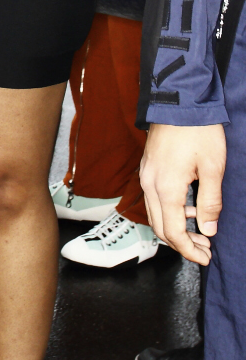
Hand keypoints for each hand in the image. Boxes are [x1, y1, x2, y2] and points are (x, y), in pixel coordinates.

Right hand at [140, 121, 225, 263]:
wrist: (179, 101)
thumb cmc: (198, 131)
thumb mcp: (213, 168)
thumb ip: (210, 202)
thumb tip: (208, 229)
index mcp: (166, 188)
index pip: (172, 231)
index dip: (188, 250)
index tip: (205, 258)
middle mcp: (150, 184)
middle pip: (159, 227)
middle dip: (182, 243)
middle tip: (205, 250)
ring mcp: (146, 175)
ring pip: (155, 214)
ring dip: (175, 228)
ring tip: (201, 231)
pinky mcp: (148, 168)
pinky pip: (154, 199)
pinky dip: (169, 212)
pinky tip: (189, 209)